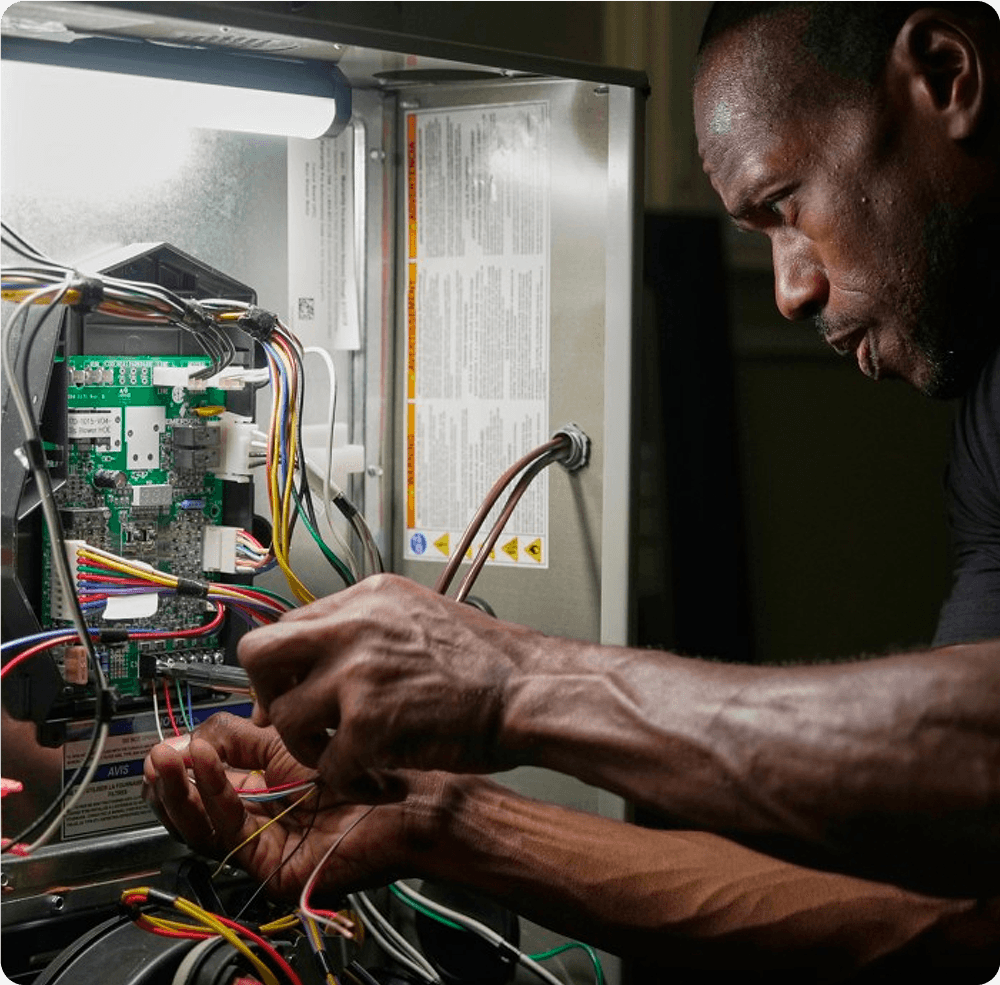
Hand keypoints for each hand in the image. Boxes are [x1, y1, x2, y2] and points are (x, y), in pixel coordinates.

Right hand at [142, 711, 447, 899]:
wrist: (409, 795)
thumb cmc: (363, 763)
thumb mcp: (288, 740)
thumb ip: (240, 737)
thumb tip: (193, 732)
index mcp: (261, 792)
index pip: (205, 785)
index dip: (183, 764)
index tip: (170, 740)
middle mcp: (259, 821)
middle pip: (195, 811)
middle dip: (171, 782)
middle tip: (159, 753)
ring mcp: (265, 847)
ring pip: (204, 828)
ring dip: (182, 791)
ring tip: (171, 758)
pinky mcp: (273, 867)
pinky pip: (231, 834)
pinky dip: (215, 797)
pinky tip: (206, 766)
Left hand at [237, 574, 536, 800]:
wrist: (528, 688)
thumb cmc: (487, 661)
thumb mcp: (417, 616)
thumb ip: (365, 628)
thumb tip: (320, 653)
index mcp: (366, 597)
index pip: (288, 624)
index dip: (283, 665)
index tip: (288, 689)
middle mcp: (353, 626)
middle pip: (259, 653)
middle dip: (265, 692)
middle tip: (286, 717)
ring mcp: (357, 672)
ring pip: (283, 717)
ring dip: (308, 745)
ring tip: (343, 754)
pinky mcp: (369, 722)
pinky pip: (327, 765)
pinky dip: (349, 780)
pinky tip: (378, 777)